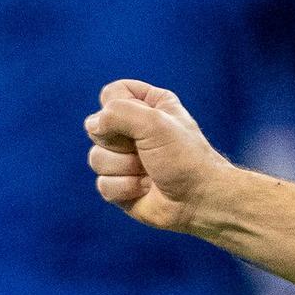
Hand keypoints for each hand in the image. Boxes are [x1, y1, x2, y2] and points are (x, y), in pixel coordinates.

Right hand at [85, 79, 228, 233]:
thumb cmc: (185, 158)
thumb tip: (93, 126)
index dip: (118, 109)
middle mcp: (134, 130)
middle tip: (147, 151)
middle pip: (96, 127)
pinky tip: (145, 190)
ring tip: (149, 173)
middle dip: (120, 143)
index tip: (144, 122)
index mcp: (148, 106)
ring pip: (96, 158)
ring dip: (124, 168)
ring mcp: (125, 160)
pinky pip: (102, 184)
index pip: (111, 94)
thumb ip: (117, 112)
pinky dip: (125, 189)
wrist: (201, 200)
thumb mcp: (154, 122)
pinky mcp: (121, 186)